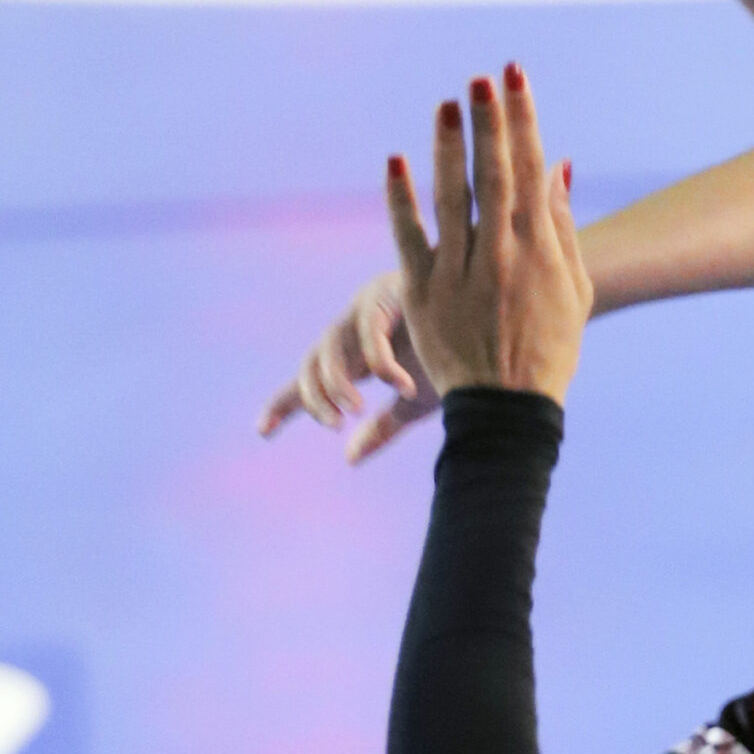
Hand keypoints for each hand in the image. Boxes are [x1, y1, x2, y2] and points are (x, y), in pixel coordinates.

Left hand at [257, 268, 440, 463]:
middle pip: (310, 365)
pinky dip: (383, 365)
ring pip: (329, 348)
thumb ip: (382, 427)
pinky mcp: (389, 294)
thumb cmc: (457, 354)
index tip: (262, 432)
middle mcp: (353, 331)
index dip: (284, 405)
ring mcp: (367, 310)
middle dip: (312, 398)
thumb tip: (349, 459)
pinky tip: (402, 386)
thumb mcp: (415, 401)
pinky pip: (370, 335)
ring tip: (352, 412)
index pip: (309, 382)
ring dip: (335, 384)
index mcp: (355, 355)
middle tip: (333, 425)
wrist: (491, 317)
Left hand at [384, 63, 589, 401]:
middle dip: (489, 123)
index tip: (514, 77)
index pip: (531, 168)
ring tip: (446, 104)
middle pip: (494, 175)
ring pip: (452, 198)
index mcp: (539, 248)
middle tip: (480, 78)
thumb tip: (557, 162)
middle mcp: (502, 254)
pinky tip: (395, 160)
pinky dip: (400, 199)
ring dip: (448, 148)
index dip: (523, 119)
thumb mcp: (572, 286)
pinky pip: (409, 237)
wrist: (508, 408)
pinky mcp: (423, 293)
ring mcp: (460, 273)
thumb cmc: (548, 346)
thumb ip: (561, 223)